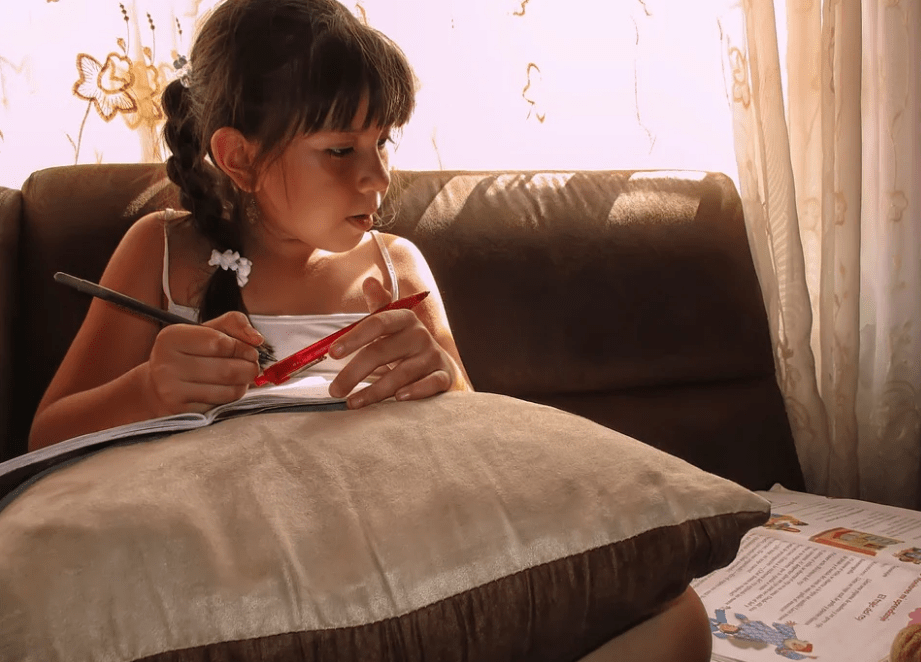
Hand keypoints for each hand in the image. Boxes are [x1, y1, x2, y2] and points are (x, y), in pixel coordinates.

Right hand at [143, 311, 262, 415]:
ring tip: (241, 377)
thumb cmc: (189, 353)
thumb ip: (234, 323)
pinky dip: (232, 396)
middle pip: (226, 370)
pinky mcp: (181, 411)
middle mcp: (166, 364)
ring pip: (228, 389)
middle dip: (249, 368)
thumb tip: (257, 339)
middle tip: (252, 365)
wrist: (159, 384)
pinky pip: (221, 404)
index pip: (220, 343)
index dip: (243, 348)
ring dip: (244, 383)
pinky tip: (227, 388)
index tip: (251, 350)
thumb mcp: (207, 329)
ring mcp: (171, 391)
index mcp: (171, 337)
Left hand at [327, 277, 456, 407]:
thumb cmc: (406, 347)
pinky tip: (398, 399)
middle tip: (335, 390)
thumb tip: (369, 281)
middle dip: (354, 372)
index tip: (332, 353)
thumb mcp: (392, 326)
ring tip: (353, 402)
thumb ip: (378, 307)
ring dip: (375, 390)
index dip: (354, 337)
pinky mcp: (443, 376)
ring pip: (402, 373)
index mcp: (404, 319)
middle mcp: (419, 335)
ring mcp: (432, 356)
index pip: (377, 323)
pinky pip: (429, 384)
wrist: (441, 367)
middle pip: (382, 351)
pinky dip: (415, 392)